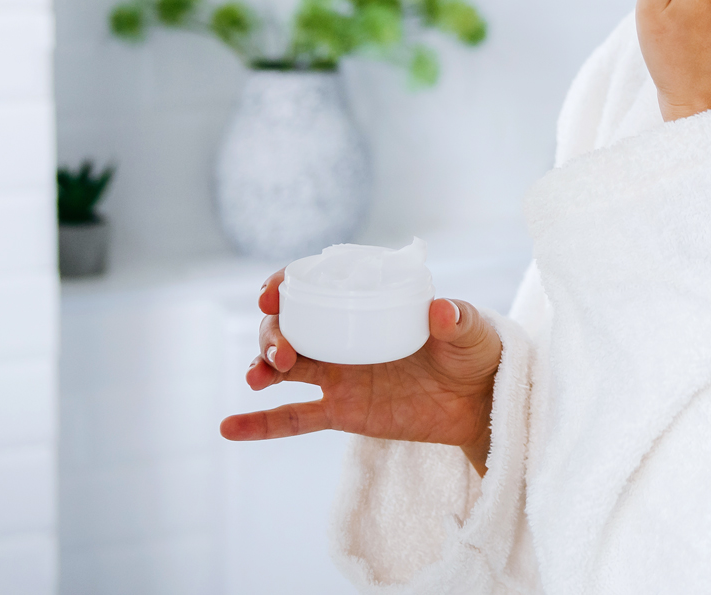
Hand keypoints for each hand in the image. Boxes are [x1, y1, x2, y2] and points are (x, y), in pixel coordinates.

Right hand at [220, 271, 502, 475]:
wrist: (482, 402)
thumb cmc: (476, 353)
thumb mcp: (471, 330)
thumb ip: (457, 319)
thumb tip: (440, 310)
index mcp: (368, 303)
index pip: (317, 285)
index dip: (285, 284)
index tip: (270, 293)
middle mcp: (346, 335)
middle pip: (290, 327)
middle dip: (272, 334)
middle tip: (282, 353)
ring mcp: (340, 374)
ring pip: (284, 368)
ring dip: (261, 367)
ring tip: (260, 377)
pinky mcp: (342, 411)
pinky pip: (293, 418)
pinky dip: (259, 423)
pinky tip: (228, 427)